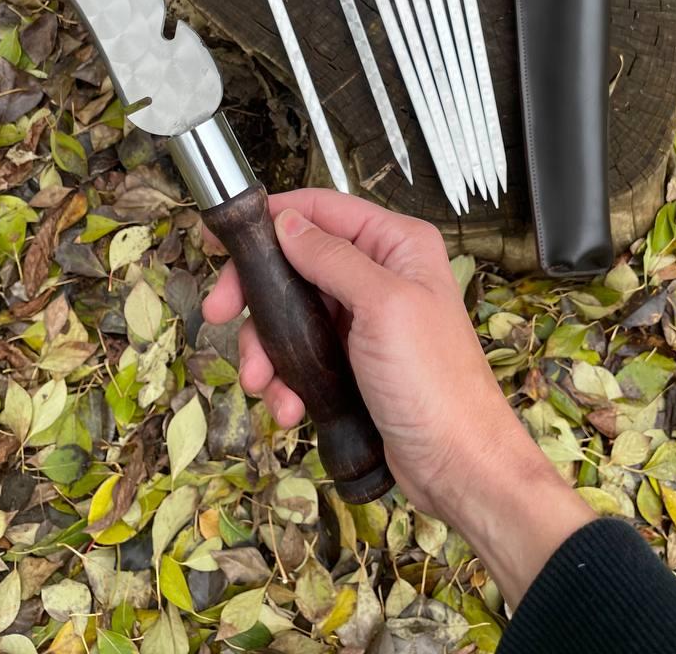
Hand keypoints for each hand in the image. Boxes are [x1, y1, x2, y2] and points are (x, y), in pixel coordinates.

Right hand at [202, 188, 593, 602]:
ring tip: (261, 382)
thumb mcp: (382, 306)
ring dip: (267, 349)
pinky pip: (303, 356)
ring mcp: (365, 320)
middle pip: (297, 264)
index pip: (323, 210)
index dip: (271, 217)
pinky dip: (287, 379)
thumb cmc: (434, 382)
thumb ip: (332, 258)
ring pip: (292, 315)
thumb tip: (287, 221)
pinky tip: (288, 407)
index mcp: (398, 245)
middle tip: (219, 314)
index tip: (221, 236)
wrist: (457, 465)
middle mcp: (381, 274)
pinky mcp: (353, 361)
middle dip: (256, 295)